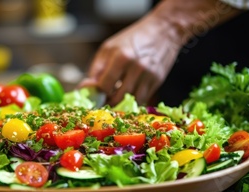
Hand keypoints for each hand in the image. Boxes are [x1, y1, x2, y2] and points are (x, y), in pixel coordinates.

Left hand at [79, 0, 240, 105]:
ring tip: (115, 98)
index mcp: (121, 56)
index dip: (97, 93)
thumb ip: (96, 69)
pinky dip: (132, 101)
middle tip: (103, 101)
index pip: (104, 86)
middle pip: (117, 98)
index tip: (95, 94)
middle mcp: (136, 67)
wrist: (163, 31)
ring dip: (120, 104)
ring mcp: (149, 76)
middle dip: (107, 102)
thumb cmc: (132, 38)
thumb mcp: (109, 48)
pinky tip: (128, 94)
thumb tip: (85, 89)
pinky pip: (142, 99)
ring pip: (130, 102)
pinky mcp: (158, 81)